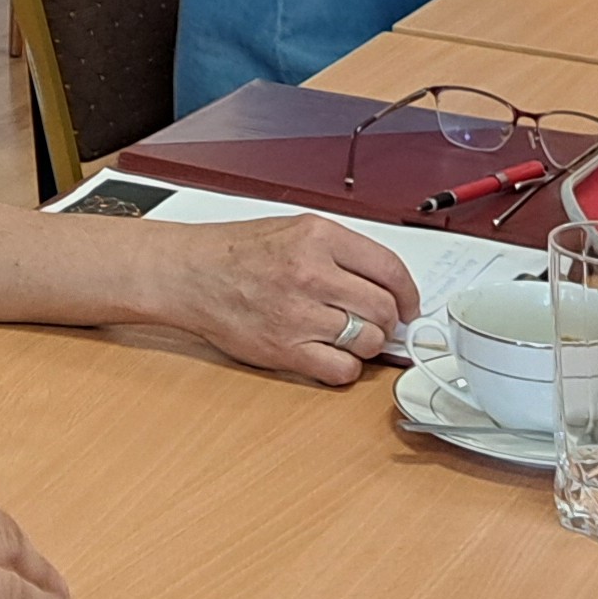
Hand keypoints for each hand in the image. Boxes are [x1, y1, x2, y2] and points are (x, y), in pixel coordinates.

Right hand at [148, 208, 423, 384]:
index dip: (408, 293)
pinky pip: (341, 370)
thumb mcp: (293, 228)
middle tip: (378, 322)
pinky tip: (331, 353)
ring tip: (348, 335)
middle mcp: (311, 273)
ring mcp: (298, 313)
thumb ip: (340, 251)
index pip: (390, 269)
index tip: (409, 304)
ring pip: (367, 341)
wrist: (188, 273)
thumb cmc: (235, 252)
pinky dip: (345, 367)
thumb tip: (386, 283)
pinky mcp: (284, 349)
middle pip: (383, 309)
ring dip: (366, 343)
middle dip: (388, 320)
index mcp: (317, 237)